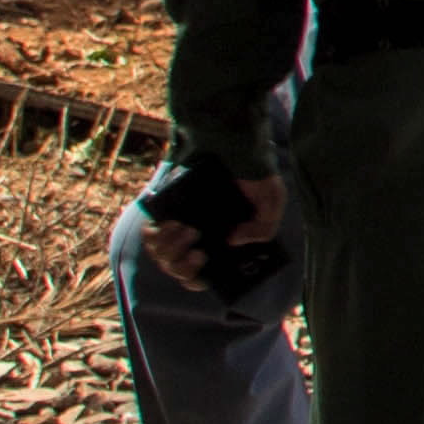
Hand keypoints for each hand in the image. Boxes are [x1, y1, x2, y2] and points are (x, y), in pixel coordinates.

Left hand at [141, 176, 282, 294]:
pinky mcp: (164, 213)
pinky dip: (158, 235)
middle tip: (199, 251)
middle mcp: (198, 239)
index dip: (198, 279)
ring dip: (173, 248)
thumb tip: (233, 241)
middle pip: (177, 269)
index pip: (201, 276)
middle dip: (185, 265)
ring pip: (162, 255)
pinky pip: (150, 236)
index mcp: (222, 244)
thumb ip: (263, 228)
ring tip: (190, 230)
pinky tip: (174, 223)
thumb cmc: (254, 176)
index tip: (205, 269)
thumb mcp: (273, 202)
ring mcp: (179, 227)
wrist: (232, 145)